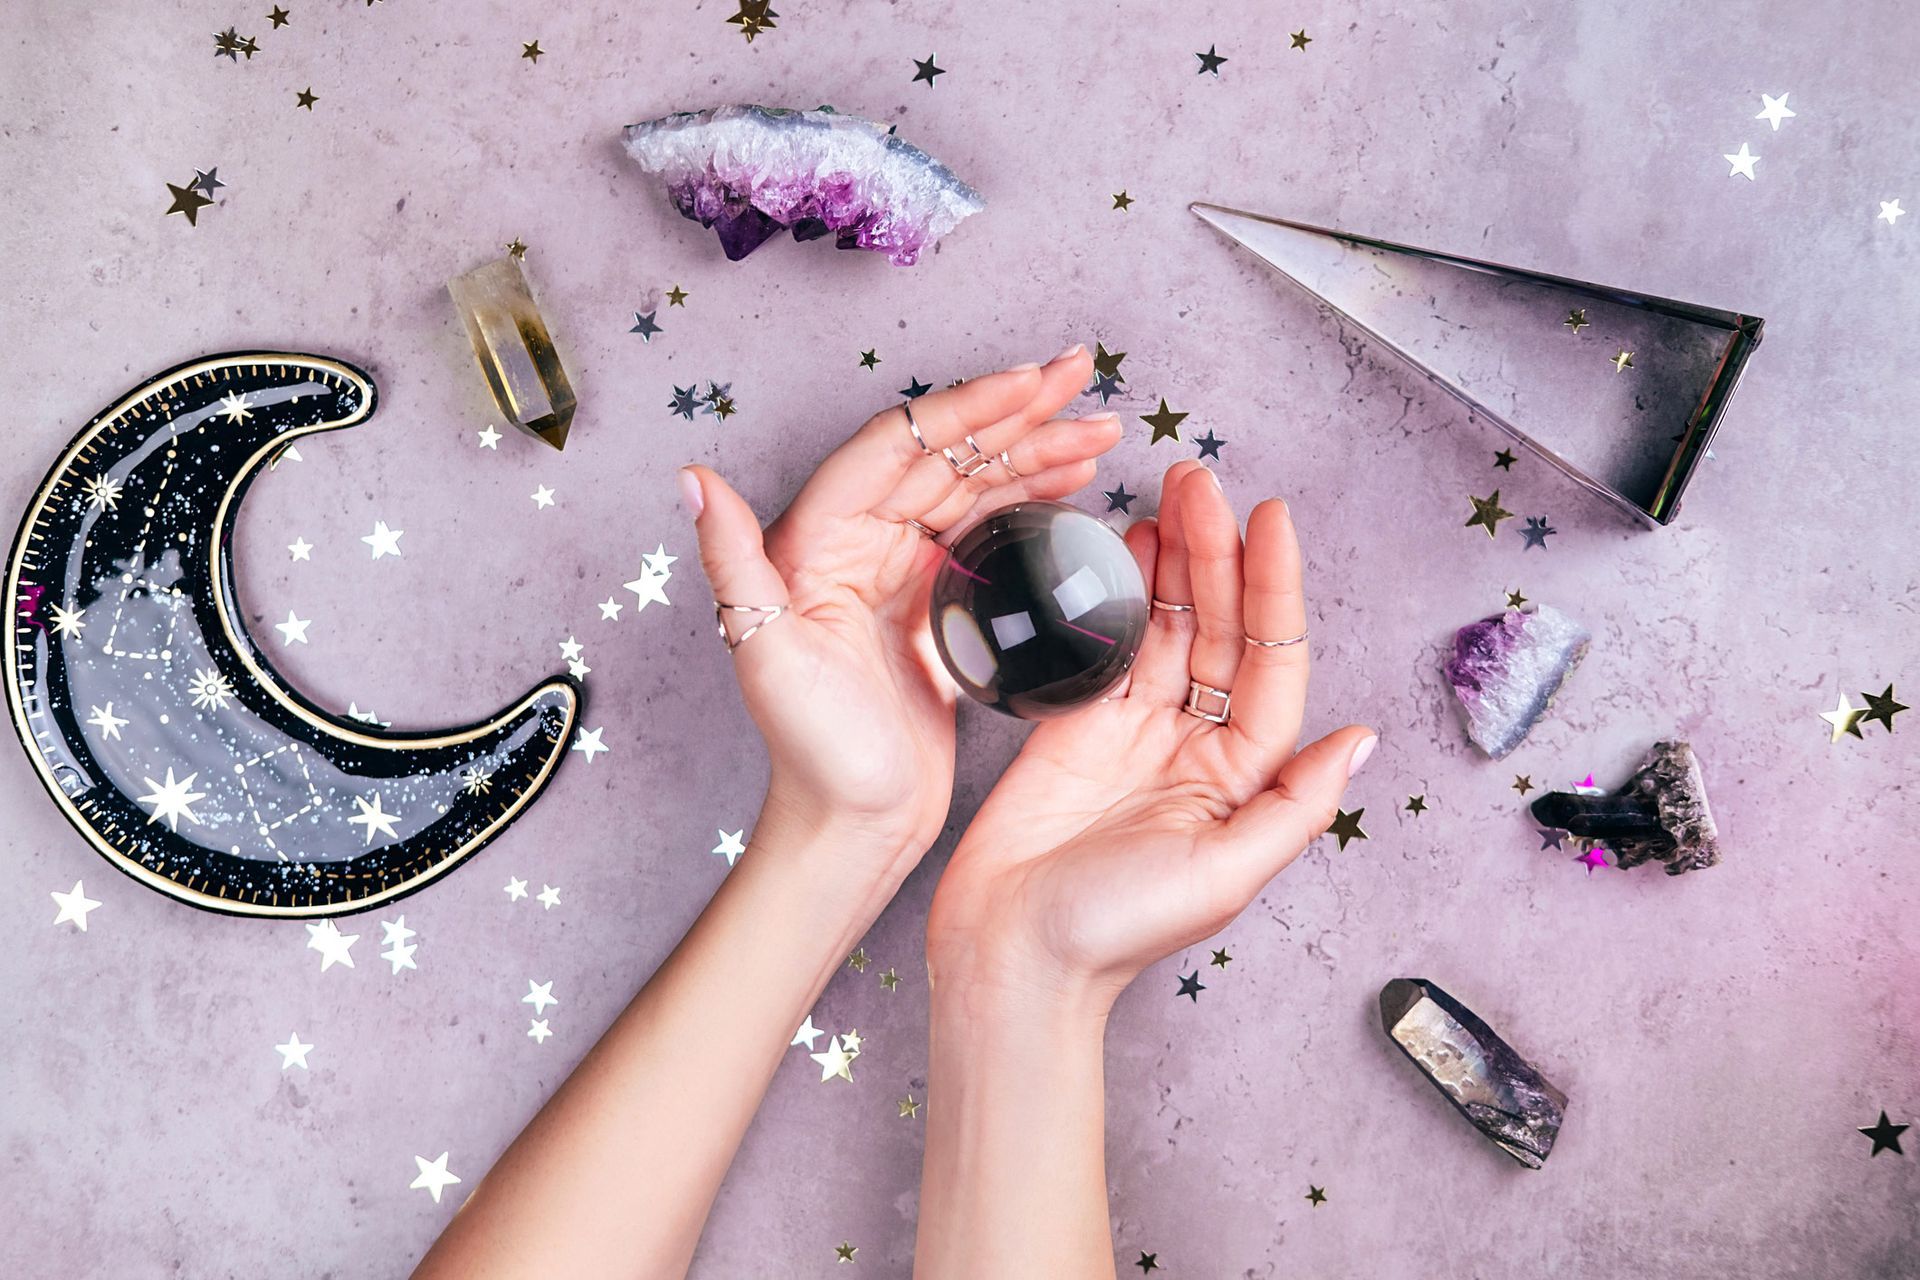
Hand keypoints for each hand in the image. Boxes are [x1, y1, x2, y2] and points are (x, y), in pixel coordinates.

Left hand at [682, 346, 1117, 864]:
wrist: (853, 828)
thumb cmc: (810, 756)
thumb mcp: (765, 657)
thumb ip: (731, 561)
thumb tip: (691, 477)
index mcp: (815, 541)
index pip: (896, 448)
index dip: (964, 408)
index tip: (1027, 383)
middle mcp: (855, 543)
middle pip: (943, 454)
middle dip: (1014, 413)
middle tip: (1078, 377)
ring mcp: (898, 571)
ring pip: (972, 486)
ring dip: (1034, 451)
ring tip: (1098, 427)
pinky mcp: (934, 604)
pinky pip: (986, 531)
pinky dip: (1030, 501)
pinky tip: (1071, 484)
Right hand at [926, 461, 1374, 1007]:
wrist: (1012, 954)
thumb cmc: (1116, 930)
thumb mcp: (1226, 874)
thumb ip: (1293, 803)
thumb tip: (1361, 739)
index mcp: (1242, 778)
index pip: (1271, 663)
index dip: (1274, 590)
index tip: (1272, 520)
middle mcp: (1195, 745)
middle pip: (1219, 629)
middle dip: (1217, 553)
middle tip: (1205, 481)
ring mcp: (1134, 730)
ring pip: (1166, 626)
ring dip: (1174, 559)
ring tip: (1175, 491)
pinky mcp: (1076, 725)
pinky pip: (1109, 645)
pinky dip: (1118, 593)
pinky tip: (1126, 543)